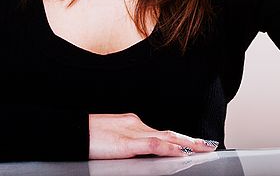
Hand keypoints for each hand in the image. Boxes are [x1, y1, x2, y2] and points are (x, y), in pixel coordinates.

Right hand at [88, 113, 218, 159]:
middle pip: (169, 133)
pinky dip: (170, 148)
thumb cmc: (85, 138)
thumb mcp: (110, 142)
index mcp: (132, 124)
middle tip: (208, 145)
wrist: (70, 132)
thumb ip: (126, 146)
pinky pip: (154, 145)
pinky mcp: (127, 143)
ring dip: (188, 143)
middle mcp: (136, 125)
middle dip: (190, 140)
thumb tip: (137, 155)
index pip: (161, 133)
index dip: (179, 139)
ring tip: (204, 148)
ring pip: (168, 137)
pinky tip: (182, 152)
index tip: (193, 144)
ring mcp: (133, 132)